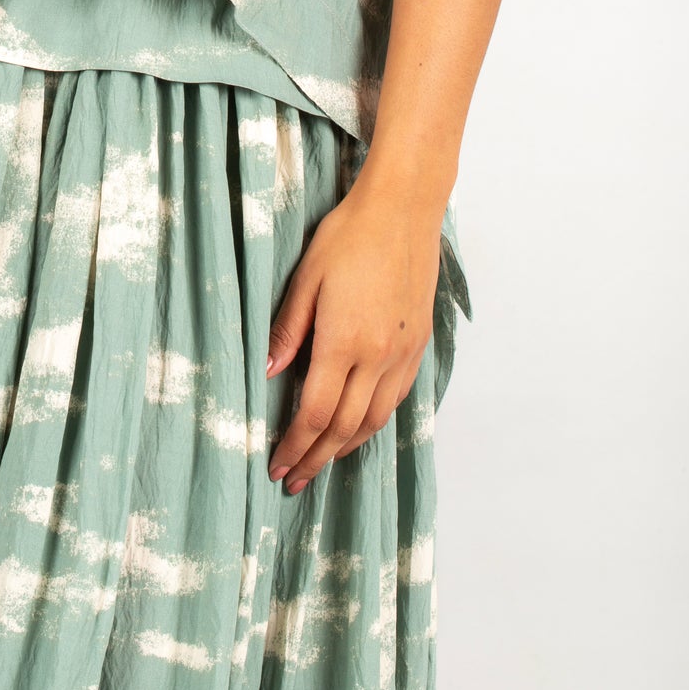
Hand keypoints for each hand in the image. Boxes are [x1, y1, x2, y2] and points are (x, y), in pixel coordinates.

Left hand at [265, 173, 441, 488]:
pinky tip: (359, 426)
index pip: (316, 413)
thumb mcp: (307, 277)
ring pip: (375, 420)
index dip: (295, 445)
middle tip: (293, 479)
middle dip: (316, 458)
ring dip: (346, 447)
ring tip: (322, 461)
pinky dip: (374, 422)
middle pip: (345, 427)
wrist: (403, 210)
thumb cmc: (349, 235)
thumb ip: (289, 329)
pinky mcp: (418, 344)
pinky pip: (395, 399)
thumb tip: (270, 374)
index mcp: (344, 342)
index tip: (277, 466)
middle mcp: (378, 357)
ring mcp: (403, 353)